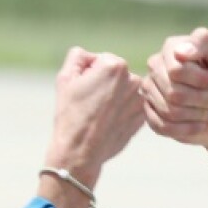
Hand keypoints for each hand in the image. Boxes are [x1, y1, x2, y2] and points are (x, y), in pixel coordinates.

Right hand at [44, 47, 144, 185]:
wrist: (79, 151)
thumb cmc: (70, 114)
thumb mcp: (65, 77)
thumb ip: (78, 56)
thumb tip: (91, 56)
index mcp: (114, 65)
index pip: (101, 60)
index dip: (88, 74)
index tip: (83, 90)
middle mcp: (132, 79)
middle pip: (114, 74)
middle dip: (103, 83)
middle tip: (90, 103)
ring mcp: (140, 99)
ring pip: (123, 89)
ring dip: (113, 96)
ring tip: (98, 114)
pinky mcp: (142, 116)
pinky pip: (130, 105)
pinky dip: (121, 110)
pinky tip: (108, 122)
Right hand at [141, 27, 207, 154]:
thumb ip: (206, 43)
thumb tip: (179, 51)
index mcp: (172, 48)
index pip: (175, 69)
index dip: (200, 79)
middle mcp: (157, 67)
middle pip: (172, 91)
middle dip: (203, 99)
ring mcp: (152, 91)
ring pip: (168, 110)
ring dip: (199, 115)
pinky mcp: (153, 114)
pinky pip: (162, 126)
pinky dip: (189, 129)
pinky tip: (202, 125)